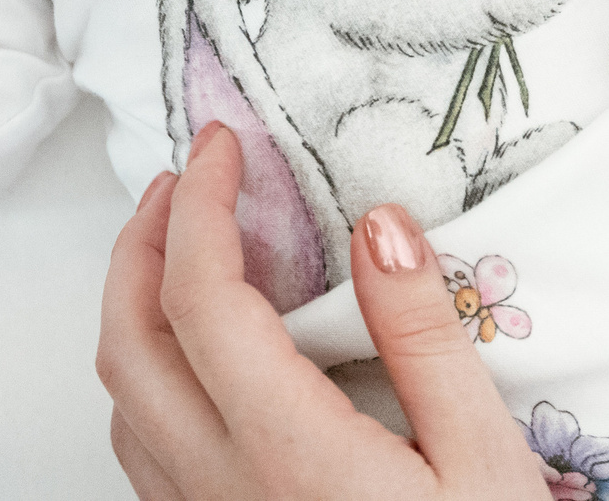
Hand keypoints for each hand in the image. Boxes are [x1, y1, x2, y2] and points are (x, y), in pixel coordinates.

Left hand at [98, 123, 548, 500]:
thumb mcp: (485, 461)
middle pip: (127, 341)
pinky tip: (203, 359)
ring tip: (185, 248)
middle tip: (186, 178)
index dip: (202, 203)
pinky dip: (151, 375)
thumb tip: (378, 226)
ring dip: (135, 307)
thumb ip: (426, 337)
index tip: (225, 142)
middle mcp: (222, 488)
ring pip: (122, 402)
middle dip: (140, 240)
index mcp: (287, 451)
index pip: (200, 297)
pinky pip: (145, 454)